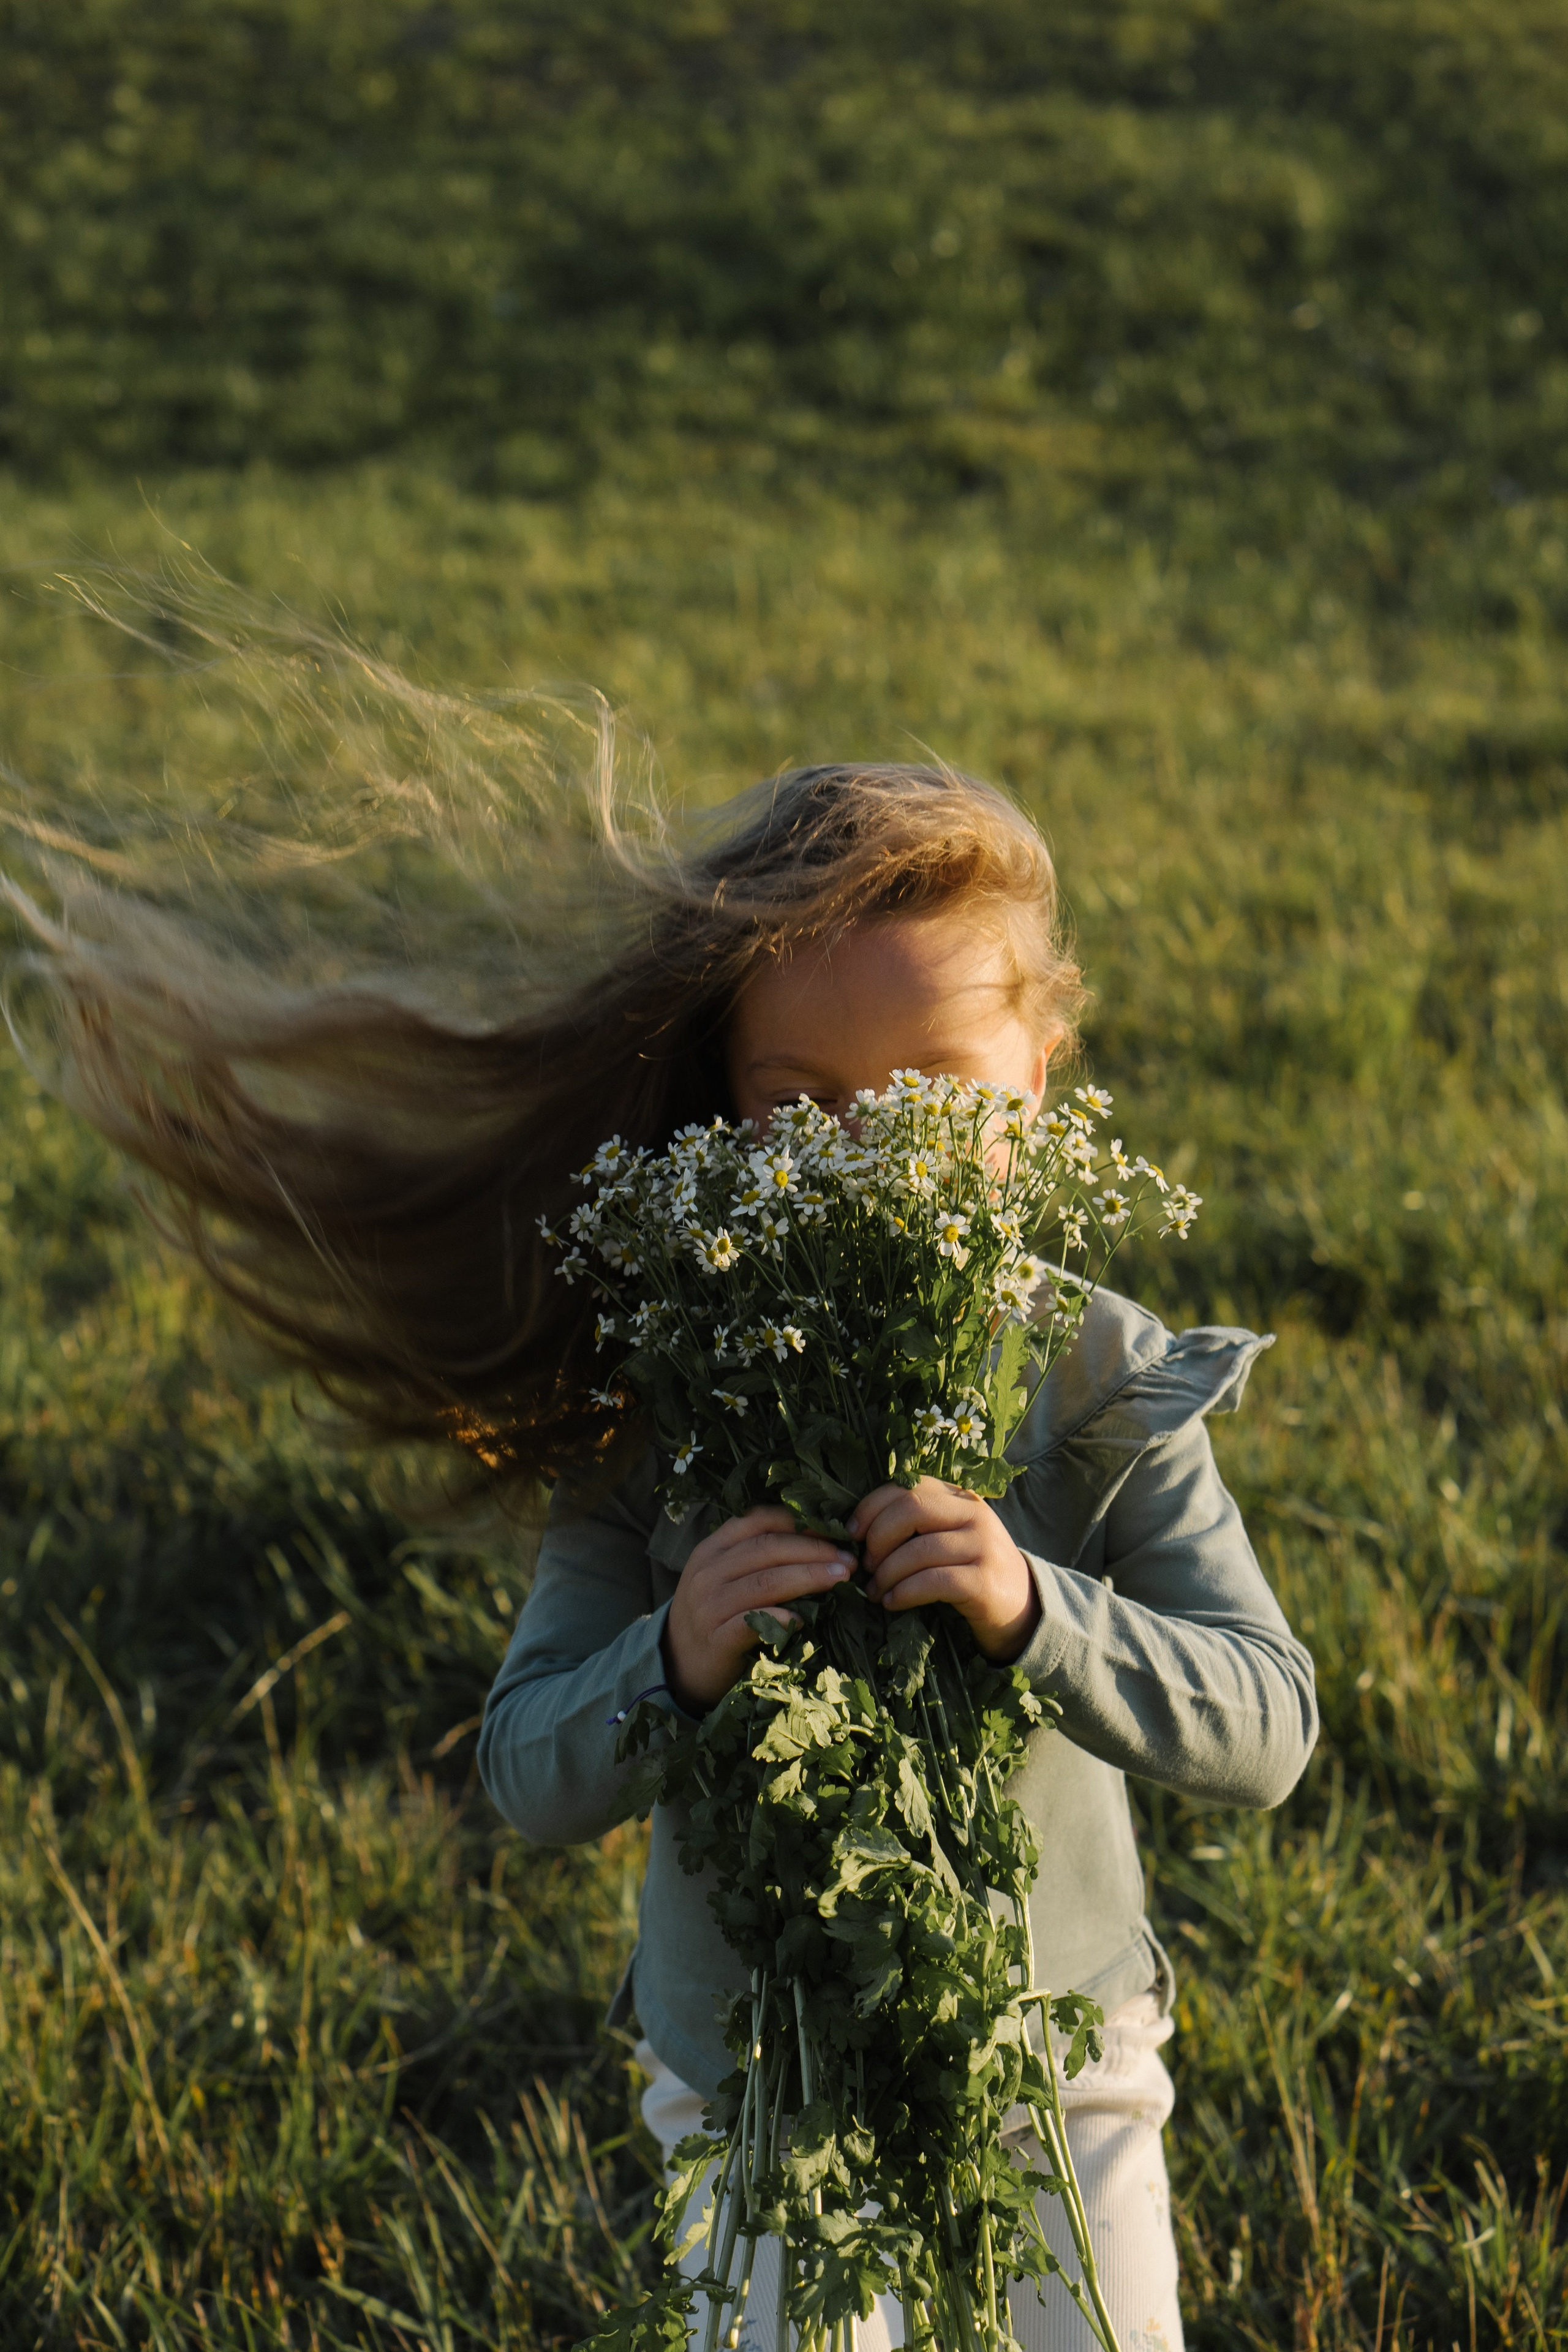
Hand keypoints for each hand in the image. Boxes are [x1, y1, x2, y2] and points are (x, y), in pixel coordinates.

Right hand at [662, 1505, 855, 1712]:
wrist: (678, 1664)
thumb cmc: (715, 1614)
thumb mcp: (725, 1576)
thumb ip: (758, 1558)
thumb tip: (820, 1541)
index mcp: (712, 1548)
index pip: (759, 1521)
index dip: (800, 1523)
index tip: (835, 1530)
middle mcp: (707, 1571)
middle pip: (768, 1548)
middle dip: (814, 1550)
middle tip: (848, 1559)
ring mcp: (709, 1605)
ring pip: (766, 1581)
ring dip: (809, 1576)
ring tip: (840, 1579)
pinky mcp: (716, 1639)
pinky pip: (753, 1621)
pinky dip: (782, 1617)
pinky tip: (806, 1619)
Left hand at [849, 1478, 1040, 1663]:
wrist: (1021, 1606)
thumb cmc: (970, 1568)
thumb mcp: (947, 1535)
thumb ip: (916, 1523)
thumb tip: (857, 1531)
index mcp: (959, 1497)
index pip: (907, 1486)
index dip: (871, 1507)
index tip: (852, 1533)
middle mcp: (974, 1514)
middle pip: (910, 1510)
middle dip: (878, 1538)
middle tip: (865, 1565)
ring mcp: (983, 1547)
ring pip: (918, 1551)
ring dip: (886, 1573)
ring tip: (875, 1591)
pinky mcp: (984, 1582)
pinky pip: (933, 1582)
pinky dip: (905, 1592)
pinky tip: (893, 1602)